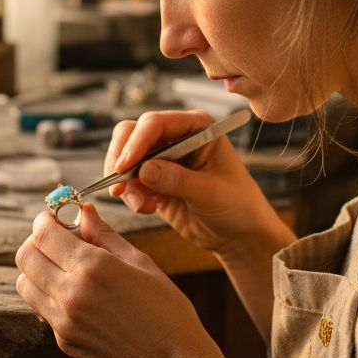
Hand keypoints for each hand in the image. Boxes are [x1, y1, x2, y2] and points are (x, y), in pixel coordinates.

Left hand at [14, 204, 215, 357]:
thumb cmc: (166, 311)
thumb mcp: (141, 264)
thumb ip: (105, 236)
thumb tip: (84, 212)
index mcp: (93, 268)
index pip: (43, 235)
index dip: (44, 221)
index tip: (54, 219)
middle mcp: (71, 294)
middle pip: (25, 257)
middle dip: (36, 242)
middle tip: (56, 242)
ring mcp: (64, 321)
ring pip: (25, 284)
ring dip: (37, 270)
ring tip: (63, 268)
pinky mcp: (64, 341)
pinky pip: (42, 309)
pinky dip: (50, 295)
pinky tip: (77, 295)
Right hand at [105, 110, 276, 256]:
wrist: (238, 234)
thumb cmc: (237, 205)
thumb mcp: (211, 192)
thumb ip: (178, 180)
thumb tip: (144, 171)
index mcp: (197, 127)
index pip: (155, 123)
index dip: (136, 142)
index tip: (124, 167)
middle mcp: (177, 137)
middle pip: (132, 134)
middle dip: (122, 159)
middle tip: (119, 186)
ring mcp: (163, 158)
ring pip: (125, 157)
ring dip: (126, 182)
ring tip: (142, 205)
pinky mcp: (154, 180)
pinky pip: (129, 181)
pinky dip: (131, 195)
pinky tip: (148, 208)